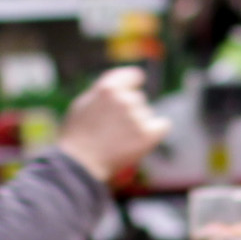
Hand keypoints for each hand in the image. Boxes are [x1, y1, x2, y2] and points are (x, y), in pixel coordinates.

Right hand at [58, 67, 167, 183]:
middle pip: (138, 98)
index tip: (135, 85)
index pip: (133, 75)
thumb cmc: (77, 136)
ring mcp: (137, 117)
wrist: (80, 164)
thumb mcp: (82, 104)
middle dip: (129, 109)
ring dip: (138, 123)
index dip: (133, 81)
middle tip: (113, 128)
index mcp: (108, 88)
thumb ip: (102, 91)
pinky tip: (142, 140)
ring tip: (119, 139)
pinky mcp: (148, 135)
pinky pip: (163, 125)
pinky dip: (156, 131)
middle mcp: (125, 99)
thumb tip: (120, 85)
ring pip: (147, 114)